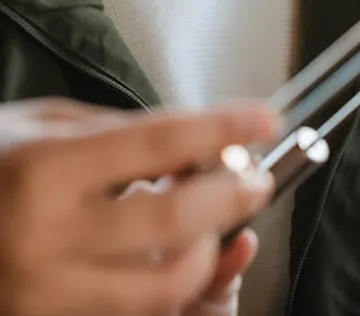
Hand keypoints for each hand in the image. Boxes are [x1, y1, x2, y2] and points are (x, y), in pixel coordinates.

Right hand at [0, 98, 275, 315]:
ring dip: (206, 254)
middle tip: (256, 179)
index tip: (265, 119)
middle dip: (230, 196)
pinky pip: (127, 315)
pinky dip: (164, 290)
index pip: (159, 142)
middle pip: (172, 222)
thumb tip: (192, 142)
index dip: (223, 128)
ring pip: (160, 288)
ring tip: (217, 224)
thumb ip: (115, 132)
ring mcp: (41, 293)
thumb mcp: (39, 125)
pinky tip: (174, 261)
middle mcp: (44, 237)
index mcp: (46, 169)